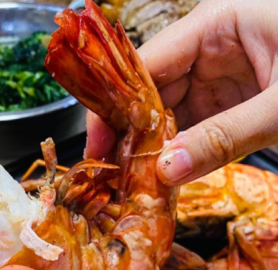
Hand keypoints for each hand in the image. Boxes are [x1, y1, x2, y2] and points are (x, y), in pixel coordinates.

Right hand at [86, 0, 277, 185]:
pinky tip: (164, 178)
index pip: (147, 63)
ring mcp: (222, 77)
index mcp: (220, 22)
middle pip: (152, 92)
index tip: (97, 147)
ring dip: (152, 149)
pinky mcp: (234, 104)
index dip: (115, 106)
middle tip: (114, 176)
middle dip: (131, 134)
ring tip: (133, 184)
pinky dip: (179, 154)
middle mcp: (213, 47)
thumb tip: (167, 171)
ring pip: (170, 114)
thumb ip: (226, 137)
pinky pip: (194, 128)